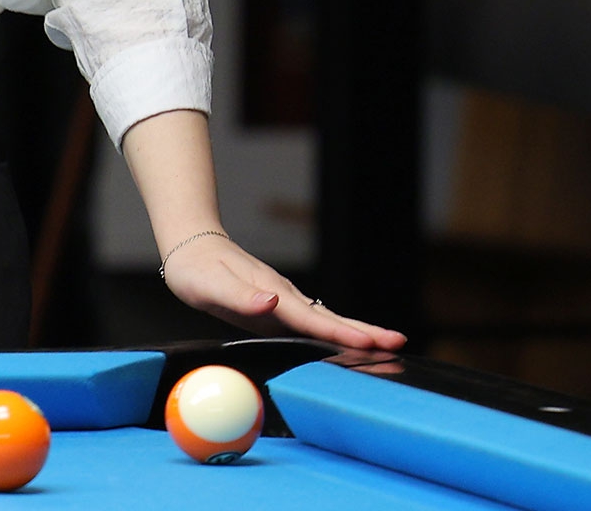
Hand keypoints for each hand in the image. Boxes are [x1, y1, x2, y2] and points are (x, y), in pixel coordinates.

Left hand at [160, 232, 404, 349]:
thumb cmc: (198, 268)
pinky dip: (335, 331)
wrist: (192, 246)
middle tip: (398, 343)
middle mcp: (283, 296)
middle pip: (329, 317)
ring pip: (325, 318)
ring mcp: (283, 301)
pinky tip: (347, 340)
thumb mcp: (211, 285)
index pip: (310, 318)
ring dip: (355, 331)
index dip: (338, 332)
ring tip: (387, 344)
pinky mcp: (277, 307)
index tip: (367, 342)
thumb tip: (272, 302)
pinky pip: (312, 321)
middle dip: (363, 331)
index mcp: (271, 294)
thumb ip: (240, 296)